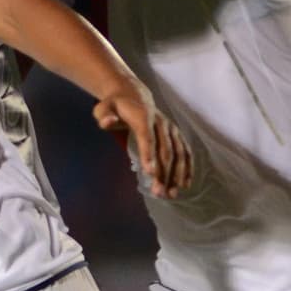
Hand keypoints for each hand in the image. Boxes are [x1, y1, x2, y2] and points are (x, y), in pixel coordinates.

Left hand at [93, 81, 192, 198]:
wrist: (134, 96)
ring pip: (178, 153)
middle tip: (159, 192)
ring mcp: (171, 129)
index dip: (149, 154)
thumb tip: (107, 122)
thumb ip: (103, 115)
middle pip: (165, 149)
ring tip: (171, 194)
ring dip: (177, 174)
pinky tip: (185, 184)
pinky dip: (187, 168)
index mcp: (144, 116)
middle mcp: (161, 123)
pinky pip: (185, 152)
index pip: (147, 136)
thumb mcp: (103, 108)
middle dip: (164, 172)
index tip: (150, 172)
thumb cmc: (116, 107)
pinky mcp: (177, 135)